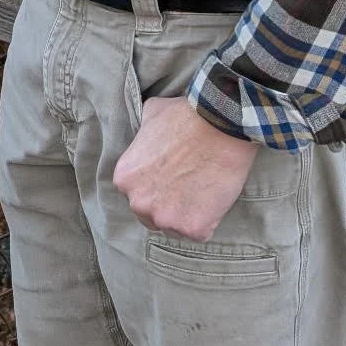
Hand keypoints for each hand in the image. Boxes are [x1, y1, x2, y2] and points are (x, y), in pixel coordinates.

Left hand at [113, 95, 257, 240]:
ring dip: (188, 214)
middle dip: (169, 205)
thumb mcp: (151, 114)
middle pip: (153, 215)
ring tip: (204, 190)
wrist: (220, 123)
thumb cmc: (186, 115)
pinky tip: (215, 198)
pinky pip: (201, 232)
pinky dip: (209, 220)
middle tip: (190, 185)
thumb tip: (146, 132)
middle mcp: (138, 203)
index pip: (138, 194)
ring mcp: (165, 218)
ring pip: (175, 227)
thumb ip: (142, 133)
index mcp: (124, 179)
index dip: (158, 187)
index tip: (174, 177)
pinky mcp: (192, 228)